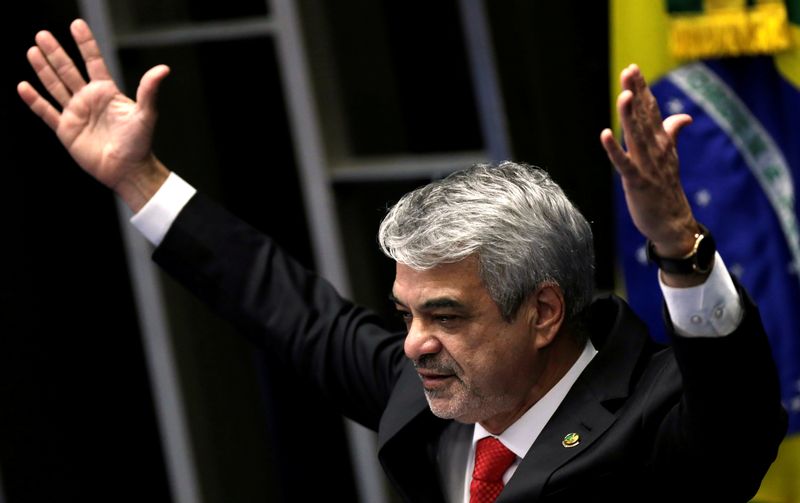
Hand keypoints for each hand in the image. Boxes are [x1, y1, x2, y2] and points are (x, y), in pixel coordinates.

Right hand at [18, 19, 170, 211]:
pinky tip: (23, 86)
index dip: (85, 44)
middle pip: (68, 70)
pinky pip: (47, 112)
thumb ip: (149, 90)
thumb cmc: (140, 143)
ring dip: (43, 70)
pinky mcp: (66, 130)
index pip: (93, 62)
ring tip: (33, 51)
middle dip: (56, 53)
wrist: (128, 170)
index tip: (76, 24)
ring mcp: (76, 113)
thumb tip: (163, 69)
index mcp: (107, 92)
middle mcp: (89, 99)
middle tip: (42, 35)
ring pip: (55, 86)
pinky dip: (34, 101)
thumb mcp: (146, 114)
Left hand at [600, 64, 708, 285]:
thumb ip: (672, 134)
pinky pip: (625, 164)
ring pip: (637, 136)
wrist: (673, 222)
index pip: (651, 111)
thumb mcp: (669, 158)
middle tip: (630, 70)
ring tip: (624, 95)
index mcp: (661, 143)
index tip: (633, 69)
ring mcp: (647, 166)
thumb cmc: (666, 189)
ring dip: (630, 115)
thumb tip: (683, 116)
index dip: (642, 90)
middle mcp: (655, 150)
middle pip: (644, 117)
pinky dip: (615, 150)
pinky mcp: (638, 182)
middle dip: (636, 93)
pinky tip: (605, 135)